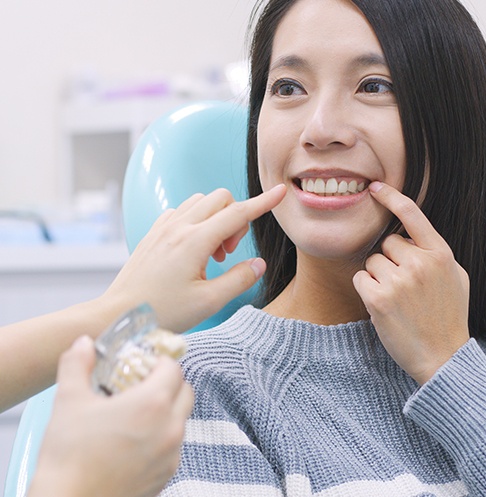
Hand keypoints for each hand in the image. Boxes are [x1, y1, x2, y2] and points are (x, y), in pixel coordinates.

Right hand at [28, 336, 193, 496]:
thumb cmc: (68, 457)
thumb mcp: (68, 401)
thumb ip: (78, 365)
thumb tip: (83, 343)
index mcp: (153, 403)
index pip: (173, 368)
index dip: (158, 361)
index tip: (141, 364)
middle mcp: (171, 428)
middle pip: (185, 391)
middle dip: (168, 383)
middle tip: (141, 385)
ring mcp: (171, 454)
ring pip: (181, 420)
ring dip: (167, 410)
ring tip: (135, 414)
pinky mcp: (166, 476)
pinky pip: (173, 446)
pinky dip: (162, 437)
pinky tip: (134, 441)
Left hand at [102, 184, 286, 331]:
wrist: (118, 316)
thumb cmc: (162, 312)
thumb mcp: (209, 302)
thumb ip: (239, 279)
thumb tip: (259, 264)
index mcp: (194, 242)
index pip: (238, 213)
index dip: (263, 203)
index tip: (280, 193)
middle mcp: (178, 227)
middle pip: (220, 199)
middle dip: (235, 219)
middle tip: (228, 253)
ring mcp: (163, 228)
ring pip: (200, 202)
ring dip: (216, 219)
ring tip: (211, 254)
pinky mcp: (153, 233)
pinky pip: (182, 211)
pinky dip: (197, 221)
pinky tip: (193, 249)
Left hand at [353, 182, 469, 384]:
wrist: (443, 357)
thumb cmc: (449, 317)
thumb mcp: (456, 278)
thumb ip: (436, 253)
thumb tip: (413, 235)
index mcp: (441, 254)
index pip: (412, 215)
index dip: (391, 197)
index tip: (375, 187)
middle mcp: (420, 263)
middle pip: (386, 244)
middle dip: (389, 261)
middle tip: (404, 286)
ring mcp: (399, 281)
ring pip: (371, 262)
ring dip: (378, 277)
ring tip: (397, 299)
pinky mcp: (379, 299)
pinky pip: (360, 279)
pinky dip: (366, 290)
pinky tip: (383, 306)